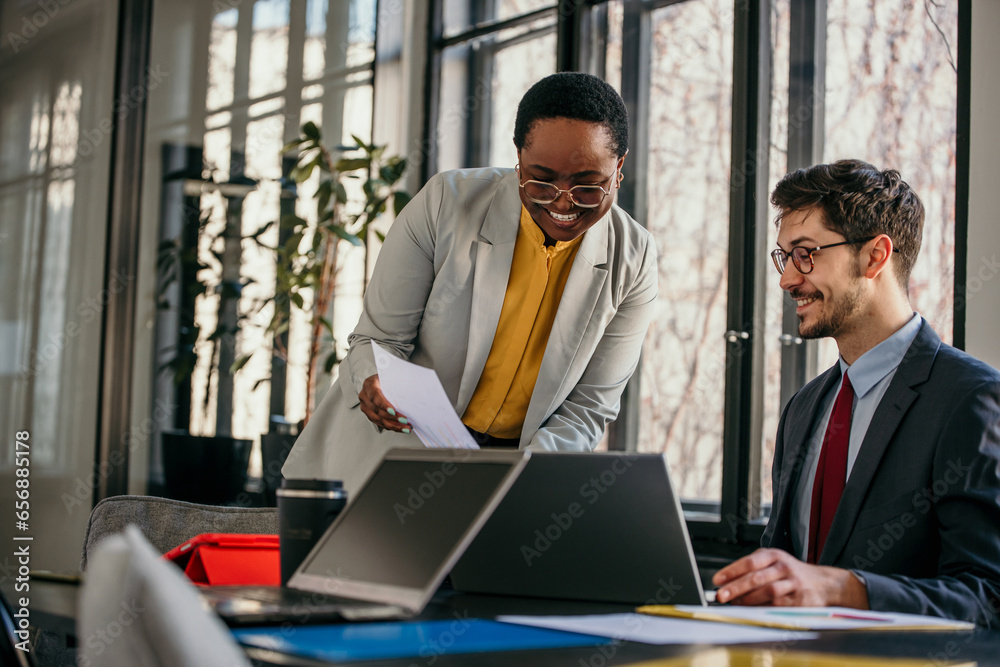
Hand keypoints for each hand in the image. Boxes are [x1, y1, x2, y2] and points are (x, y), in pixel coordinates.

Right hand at [358, 374, 410, 432]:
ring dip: (393, 425)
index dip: (384, 405)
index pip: (375, 396)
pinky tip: (401, 428)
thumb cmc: (387, 378)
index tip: (393, 412)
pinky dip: (391, 427)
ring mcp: (366, 406)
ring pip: (378, 420)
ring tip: (406, 428)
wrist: (379, 381)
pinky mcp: (370, 414)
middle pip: (377, 411)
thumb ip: (396, 380)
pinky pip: (380, 423)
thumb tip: (412, 388)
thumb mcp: (390, 375)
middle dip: (392, 418)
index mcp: (369, 384)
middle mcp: (364, 396)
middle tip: (405, 421)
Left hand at [712, 548, 868, 607]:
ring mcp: (792, 583)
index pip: (749, 562)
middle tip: (720, 595)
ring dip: (747, 599)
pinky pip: (777, 604)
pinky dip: (762, 608)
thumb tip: (726, 581)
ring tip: (734, 603)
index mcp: (773, 555)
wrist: (824, 583)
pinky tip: (751, 609)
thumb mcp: (773, 562)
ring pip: (766, 591)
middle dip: (735, 587)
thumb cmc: (791, 573)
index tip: (717, 580)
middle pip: (755, 577)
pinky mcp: (799, 599)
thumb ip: (752, 569)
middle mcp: (783, 567)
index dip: (731, 571)